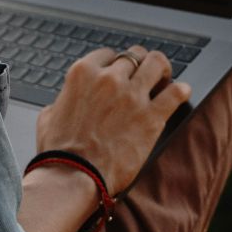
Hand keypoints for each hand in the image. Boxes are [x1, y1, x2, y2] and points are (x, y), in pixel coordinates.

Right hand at [33, 45, 192, 196]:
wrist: (73, 177)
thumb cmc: (59, 152)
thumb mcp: (49, 117)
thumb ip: (61, 101)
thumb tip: (64, 102)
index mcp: (83, 74)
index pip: (107, 54)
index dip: (115, 64)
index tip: (120, 73)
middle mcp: (109, 79)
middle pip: (134, 55)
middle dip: (140, 63)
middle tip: (144, 75)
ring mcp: (132, 96)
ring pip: (157, 64)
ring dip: (162, 70)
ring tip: (164, 79)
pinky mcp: (151, 117)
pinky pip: (175, 93)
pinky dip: (181, 91)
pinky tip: (181, 93)